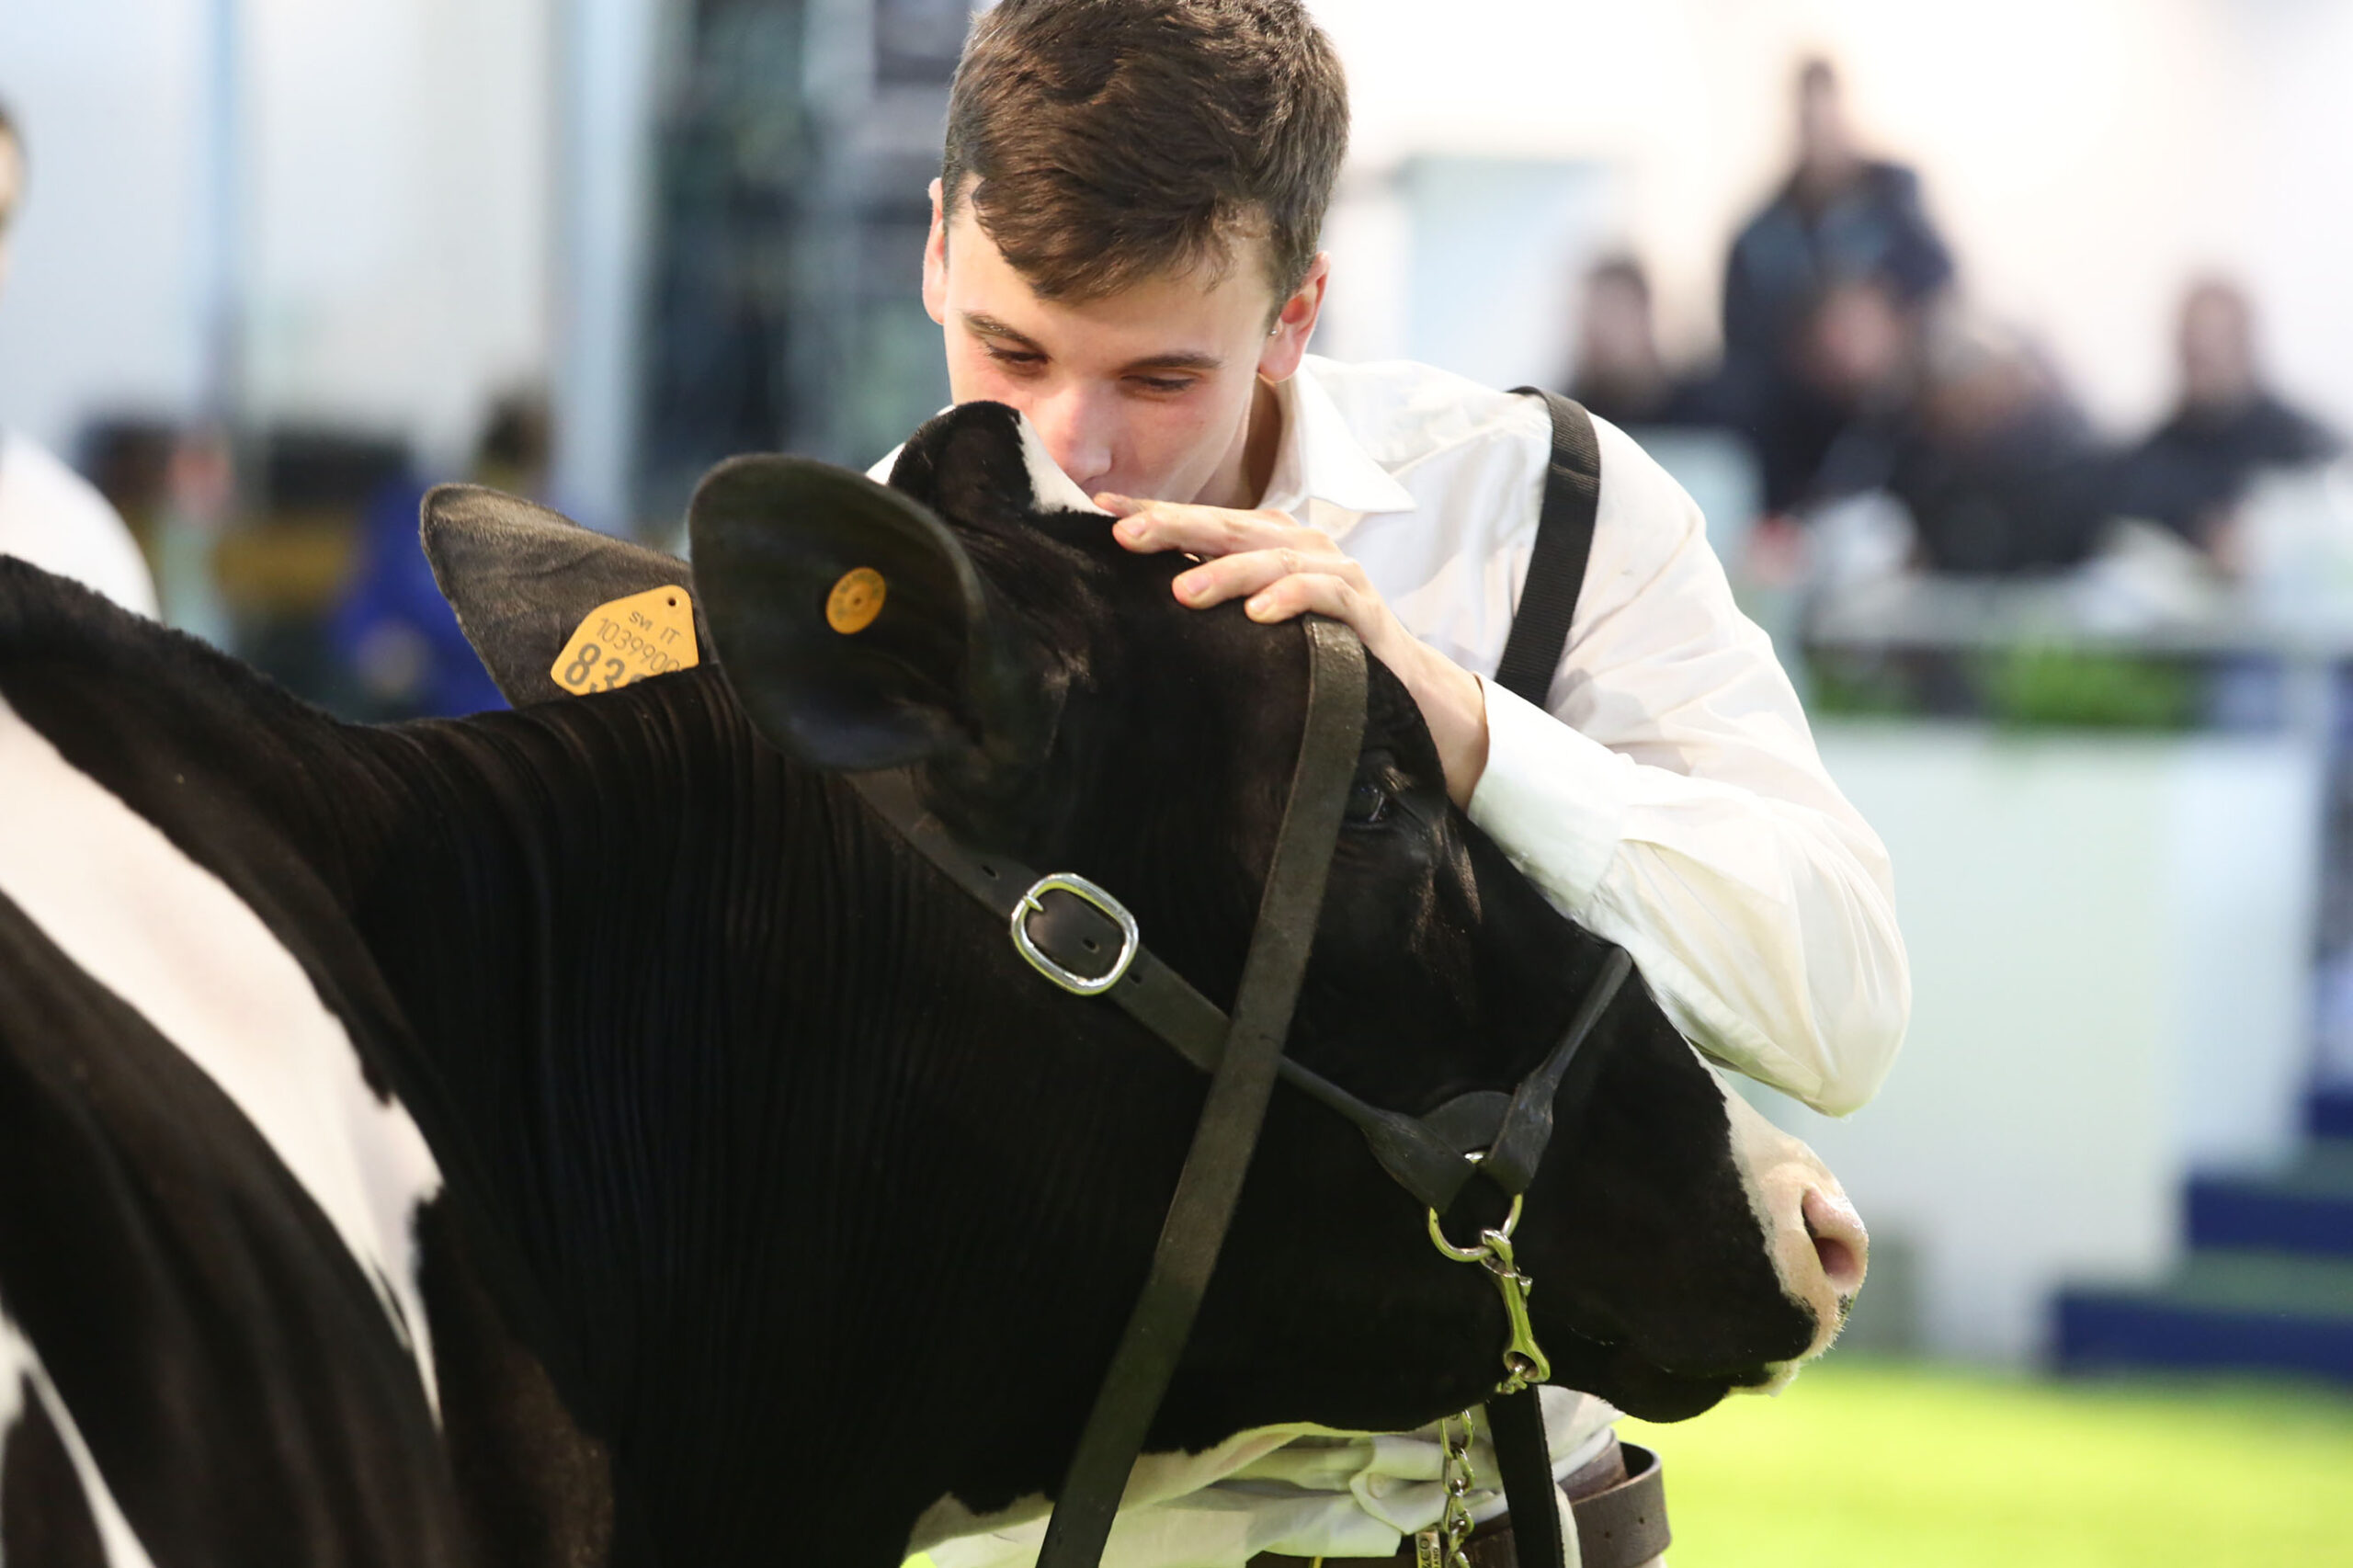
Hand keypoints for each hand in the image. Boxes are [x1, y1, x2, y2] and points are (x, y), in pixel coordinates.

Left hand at [1099, 494, 1488, 806]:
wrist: (1400, 688)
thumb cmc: (1315, 649)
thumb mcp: (1255, 618)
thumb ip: (1213, 595)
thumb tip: (1141, 596)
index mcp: (1269, 542)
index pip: (1204, 520)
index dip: (1155, 511)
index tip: (1100, 510)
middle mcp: (1301, 545)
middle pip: (1232, 527)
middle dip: (1177, 528)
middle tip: (1125, 536)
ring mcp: (1336, 571)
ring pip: (1274, 558)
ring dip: (1227, 572)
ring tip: (1182, 592)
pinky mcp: (1363, 608)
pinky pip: (1324, 595)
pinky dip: (1292, 598)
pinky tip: (1259, 614)